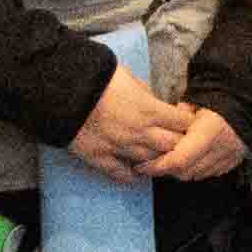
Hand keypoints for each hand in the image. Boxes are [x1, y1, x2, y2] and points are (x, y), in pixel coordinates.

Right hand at [65, 61, 185, 182]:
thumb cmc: (97, 77)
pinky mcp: (100, 158)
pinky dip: (132, 176)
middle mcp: (140, 133)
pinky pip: (122, 174)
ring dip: (158, 160)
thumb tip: (154, 102)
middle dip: (180, 145)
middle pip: (173, 147)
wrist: (63, 90)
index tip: (186, 123)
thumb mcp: (129, 76)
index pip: (184, 124)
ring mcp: (120, 148)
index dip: (189, 124)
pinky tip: (137, 172)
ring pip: (151, 163)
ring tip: (159, 157)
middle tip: (178, 142)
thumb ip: (146, 92)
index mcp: (149, 110)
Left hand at [148, 101, 251, 182]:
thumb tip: (158, 130)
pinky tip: (189, 160)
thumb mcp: (192, 102)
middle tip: (150, 163)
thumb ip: (175, 120)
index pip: (179, 159)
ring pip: (195, 176)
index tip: (142, 165)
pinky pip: (208, 173)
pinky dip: (195, 170)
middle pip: (185, 171)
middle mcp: (220, 148)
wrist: (247, 101)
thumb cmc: (217, 97)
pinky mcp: (232, 162)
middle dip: (165, 170)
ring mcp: (228, 158)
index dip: (158, 166)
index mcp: (209, 130)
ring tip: (168, 160)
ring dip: (179, 171)